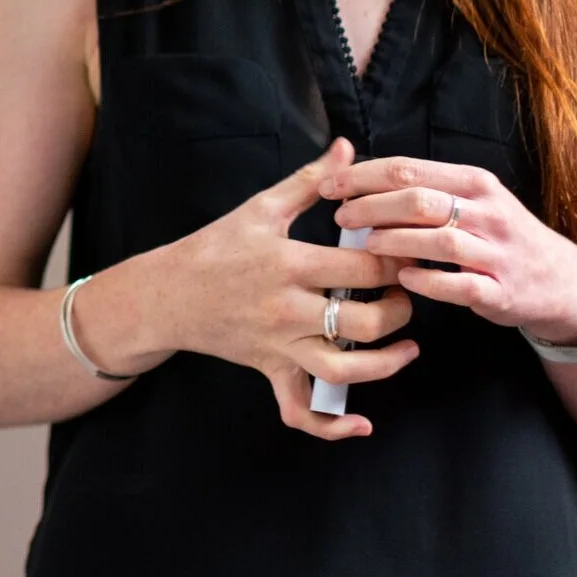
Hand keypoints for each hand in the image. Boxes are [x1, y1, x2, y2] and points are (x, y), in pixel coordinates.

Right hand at [161, 137, 417, 438]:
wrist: (166, 294)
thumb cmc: (214, 247)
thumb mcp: (260, 208)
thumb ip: (310, 181)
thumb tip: (347, 149)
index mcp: (289, 264)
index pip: (364, 269)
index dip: (398, 262)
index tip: (411, 252)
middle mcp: (287, 310)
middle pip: (365, 322)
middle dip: (400, 309)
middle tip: (407, 294)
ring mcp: (279, 346)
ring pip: (345, 371)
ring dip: (387, 364)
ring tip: (407, 346)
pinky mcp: (270, 371)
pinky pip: (301, 411)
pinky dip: (332, 427)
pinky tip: (361, 423)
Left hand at [321, 156, 576, 342]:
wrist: (561, 281)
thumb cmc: (500, 236)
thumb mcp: (473, 200)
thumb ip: (426, 188)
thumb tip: (360, 178)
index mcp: (474, 183)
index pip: (408, 170)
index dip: (363, 176)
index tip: (330, 185)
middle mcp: (488, 213)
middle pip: (418, 200)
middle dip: (371, 206)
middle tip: (341, 216)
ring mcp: (496, 253)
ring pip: (438, 240)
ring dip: (395, 241)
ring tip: (366, 245)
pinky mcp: (500, 291)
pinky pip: (459, 285)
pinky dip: (427, 281)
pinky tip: (402, 278)